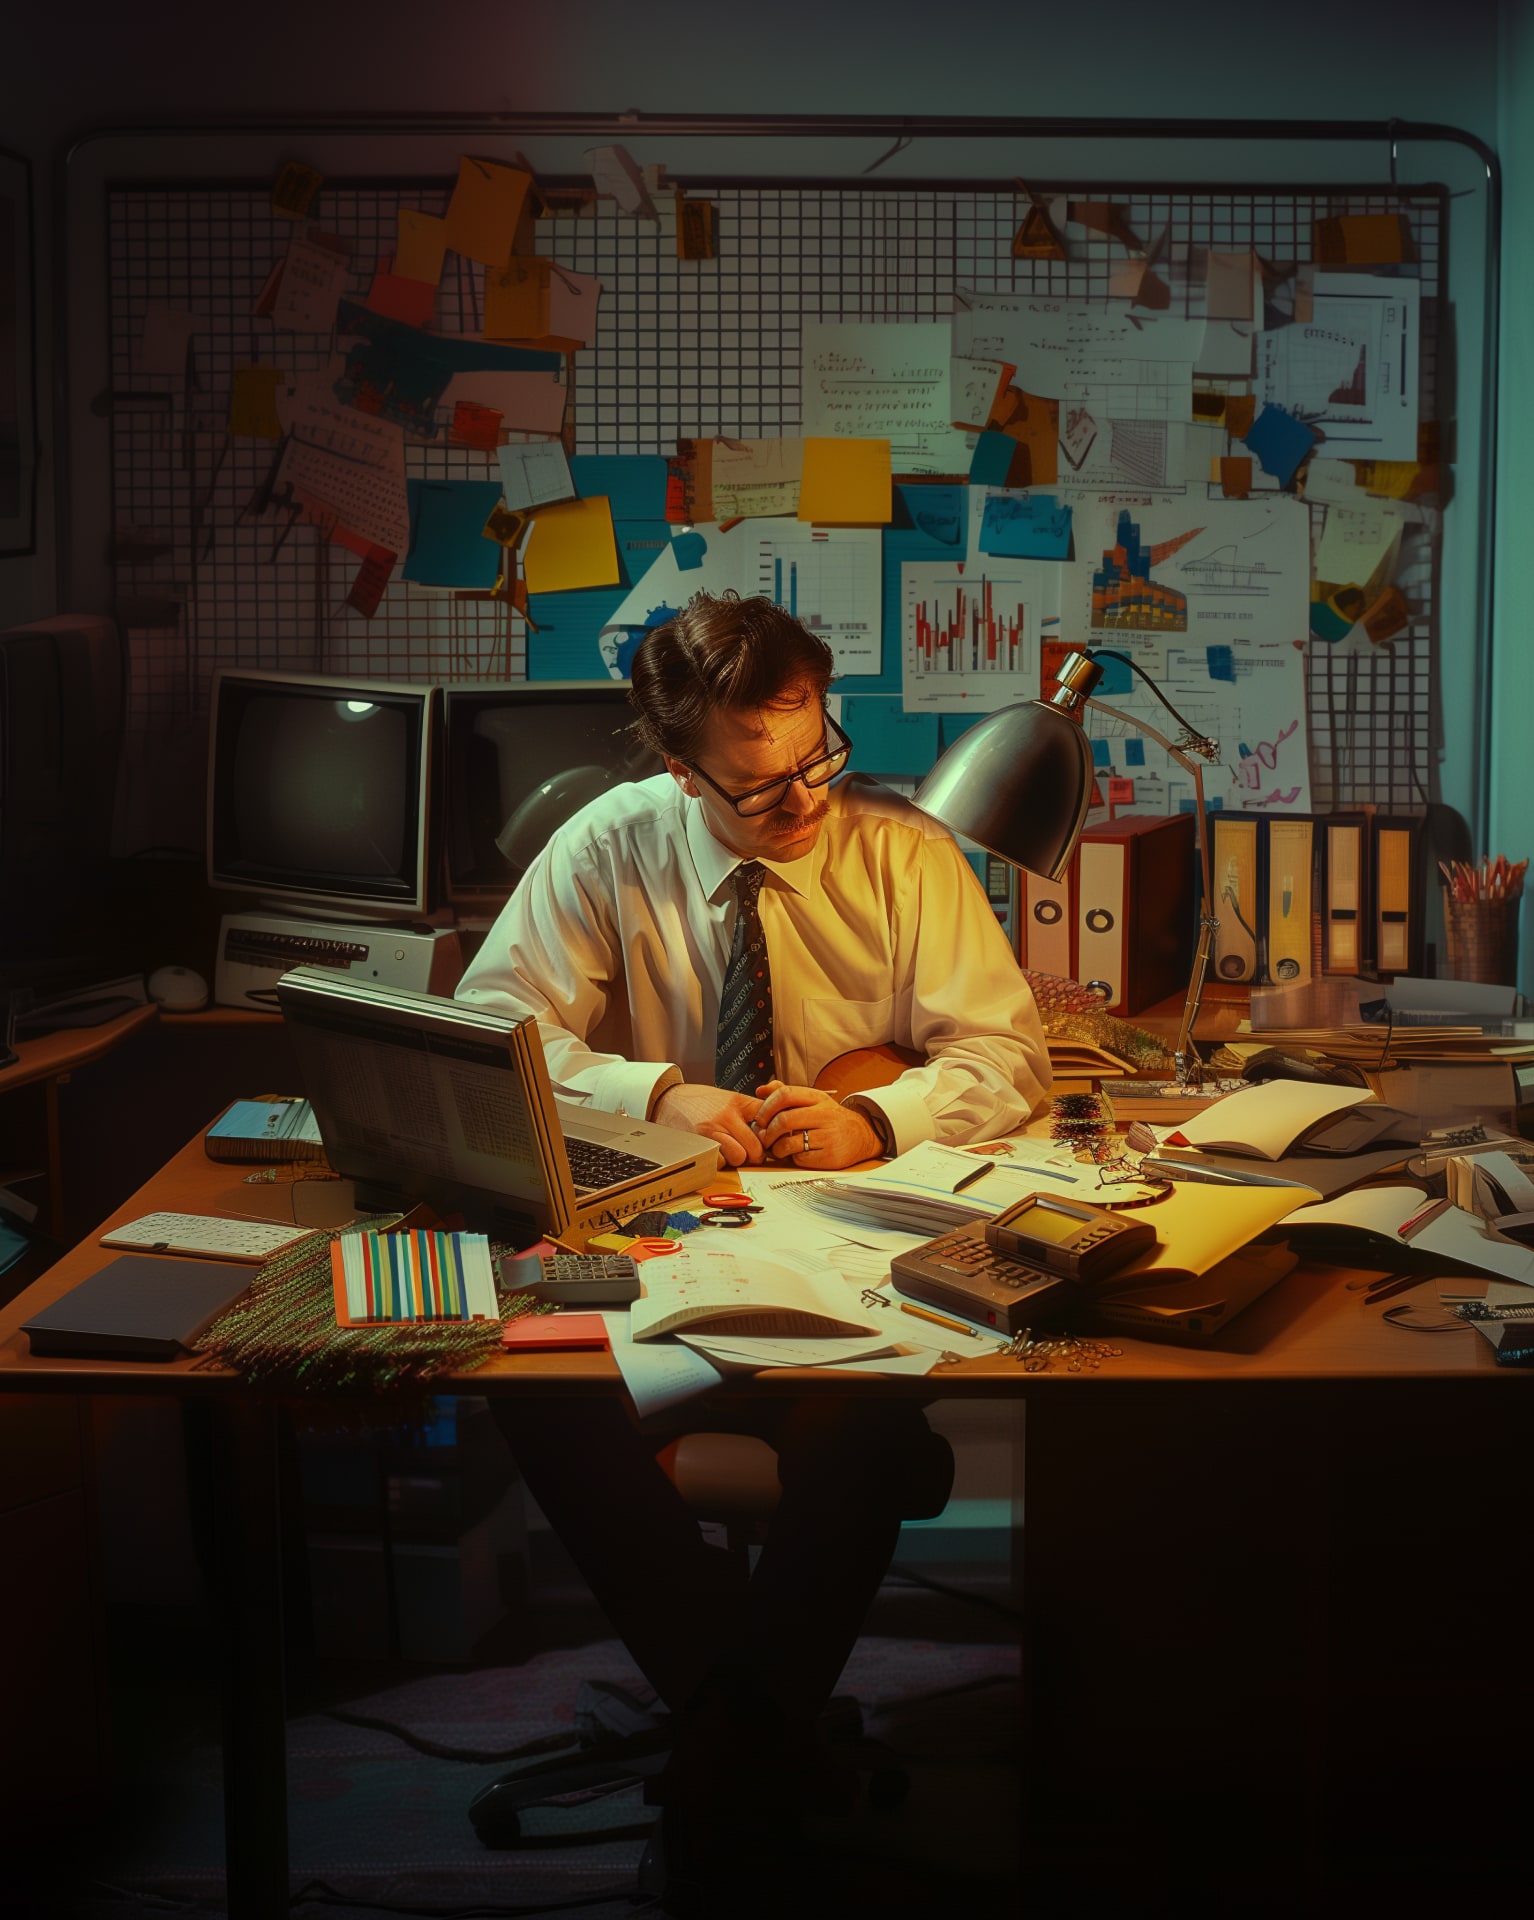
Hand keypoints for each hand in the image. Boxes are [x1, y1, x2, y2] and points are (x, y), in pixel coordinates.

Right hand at [652, 1083, 765, 1167]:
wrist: (667, 1100)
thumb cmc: (700, 1101)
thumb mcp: (728, 1097)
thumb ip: (750, 1109)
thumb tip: (774, 1124)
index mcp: (737, 1102)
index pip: (767, 1118)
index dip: (772, 1133)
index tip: (770, 1138)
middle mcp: (726, 1117)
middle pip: (756, 1146)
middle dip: (757, 1154)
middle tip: (753, 1153)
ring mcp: (712, 1132)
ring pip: (739, 1157)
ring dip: (738, 1159)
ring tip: (732, 1152)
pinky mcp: (699, 1146)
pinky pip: (719, 1164)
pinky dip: (719, 1162)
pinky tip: (716, 1153)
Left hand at [751, 1081, 883, 1168]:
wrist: (862, 1136)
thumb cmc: (830, 1118)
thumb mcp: (813, 1100)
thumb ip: (786, 1093)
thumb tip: (761, 1090)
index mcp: (817, 1098)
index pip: (784, 1094)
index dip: (766, 1107)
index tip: (760, 1118)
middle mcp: (824, 1114)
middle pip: (784, 1120)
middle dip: (767, 1131)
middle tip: (764, 1137)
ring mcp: (828, 1136)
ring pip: (788, 1142)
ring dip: (776, 1148)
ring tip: (777, 1149)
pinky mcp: (830, 1156)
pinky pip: (800, 1159)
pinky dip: (792, 1158)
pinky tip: (795, 1155)